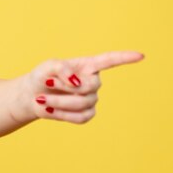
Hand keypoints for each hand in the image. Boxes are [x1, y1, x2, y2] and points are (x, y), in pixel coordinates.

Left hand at [17, 51, 144, 123]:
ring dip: (57, 102)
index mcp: (87, 65)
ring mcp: (91, 99)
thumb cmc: (42, 76)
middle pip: (90, 86)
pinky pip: (80, 117)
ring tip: (40, 98)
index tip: (141, 56)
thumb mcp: (47, 66)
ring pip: (82, 104)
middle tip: (46, 84)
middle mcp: (93, 82)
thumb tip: (77, 81)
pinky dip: (60, 114)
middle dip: (65, 88)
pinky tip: (48, 109)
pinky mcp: (86, 114)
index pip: (109, 60)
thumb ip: (62, 68)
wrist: (32, 95)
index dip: (124, 58)